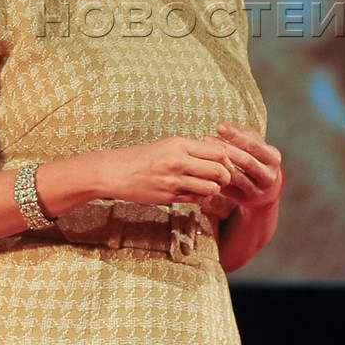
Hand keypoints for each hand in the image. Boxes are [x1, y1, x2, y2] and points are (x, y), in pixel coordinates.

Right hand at [92, 137, 232, 205]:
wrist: (117, 172)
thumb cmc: (143, 157)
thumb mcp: (168, 145)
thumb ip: (191, 149)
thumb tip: (218, 154)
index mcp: (179, 144)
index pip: (217, 150)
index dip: (227, 159)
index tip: (225, 163)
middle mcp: (178, 161)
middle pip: (218, 169)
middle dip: (226, 176)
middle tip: (224, 179)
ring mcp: (173, 180)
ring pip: (210, 187)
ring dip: (215, 189)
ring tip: (211, 188)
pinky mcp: (168, 196)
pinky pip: (196, 199)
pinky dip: (203, 199)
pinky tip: (199, 195)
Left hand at [211, 122, 283, 212]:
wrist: (267, 193)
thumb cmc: (258, 162)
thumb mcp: (257, 148)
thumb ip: (243, 136)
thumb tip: (224, 124)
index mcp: (273, 158)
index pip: (254, 145)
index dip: (236, 136)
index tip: (220, 127)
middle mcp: (269, 175)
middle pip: (246, 161)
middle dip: (226, 149)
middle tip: (208, 138)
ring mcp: (259, 190)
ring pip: (237, 177)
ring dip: (220, 165)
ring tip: (206, 154)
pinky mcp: (247, 200)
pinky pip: (230, 190)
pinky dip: (218, 180)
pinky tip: (206, 171)